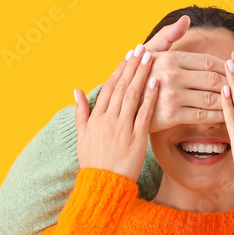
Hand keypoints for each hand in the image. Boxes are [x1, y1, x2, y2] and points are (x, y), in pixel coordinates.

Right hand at [74, 45, 158, 181]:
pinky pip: (144, 114)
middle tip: (142, 49)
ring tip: (150, 58)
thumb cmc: (93, 162)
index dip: (119, 70)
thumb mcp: (82, 136)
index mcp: (96, 118)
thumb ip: (81, 112)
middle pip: (122, 87)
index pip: (109, 87)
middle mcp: (109, 120)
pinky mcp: (137, 139)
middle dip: (132, 66)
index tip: (127, 56)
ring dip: (141, 75)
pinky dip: (150, 97)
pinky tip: (156, 82)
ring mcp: (123, 128)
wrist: (103, 185)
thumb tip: (77, 90)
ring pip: (133, 96)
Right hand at [142, 15, 227, 132]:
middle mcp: (171, 75)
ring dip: (229, 100)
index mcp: (170, 58)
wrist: (120, 107)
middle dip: (232, 83)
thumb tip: (186, 19)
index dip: (227, 67)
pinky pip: (203, 116)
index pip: (209, 61)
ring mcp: (171, 96)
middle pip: (214, 79)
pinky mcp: (171, 116)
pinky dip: (218, 115)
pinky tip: (227, 114)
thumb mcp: (148, 52)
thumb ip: (168, 35)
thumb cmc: (138, 77)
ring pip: (211, 98)